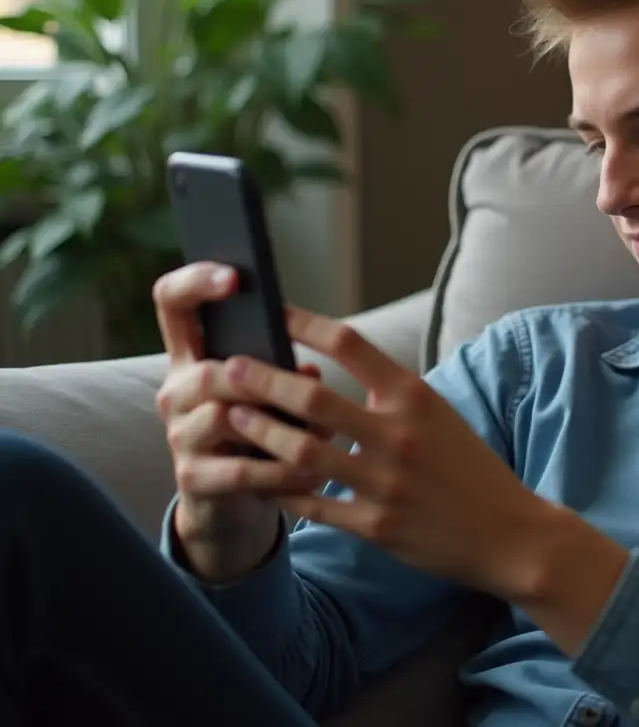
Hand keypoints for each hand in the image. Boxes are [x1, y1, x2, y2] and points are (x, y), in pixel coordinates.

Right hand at [152, 262, 327, 578]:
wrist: (233, 502)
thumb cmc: (261, 432)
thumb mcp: (270, 394)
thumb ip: (280, 370)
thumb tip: (307, 368)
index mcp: (193, 358)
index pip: (171, 304)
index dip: (194, 283)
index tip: (234, 278)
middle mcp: (176, 392)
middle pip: (208, 372)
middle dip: (262, 379)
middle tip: (310, 388)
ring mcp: (179, 436)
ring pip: (224, 417)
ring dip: (281, 425)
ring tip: (326, 435)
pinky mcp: (192, 479)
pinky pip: (239, 469)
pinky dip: (281, 470)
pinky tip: (312, 473)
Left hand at [217, 305, 560, 597]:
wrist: (507, 532)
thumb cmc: (469, 467)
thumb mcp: (439, 414)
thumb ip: (392, 393)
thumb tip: (341, 362)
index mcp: (415, 397)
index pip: (351, 344)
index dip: (306, 323)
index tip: (273, 312)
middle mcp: (399, 434)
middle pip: (314, 398)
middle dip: (264, 380)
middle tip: (228, 368)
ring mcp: (385, 482)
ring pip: (303, 452)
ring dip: (262, 433)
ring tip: (234, 417)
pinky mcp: (375, 525)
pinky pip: (312, 505)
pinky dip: (280, 489)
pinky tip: (256, 476)